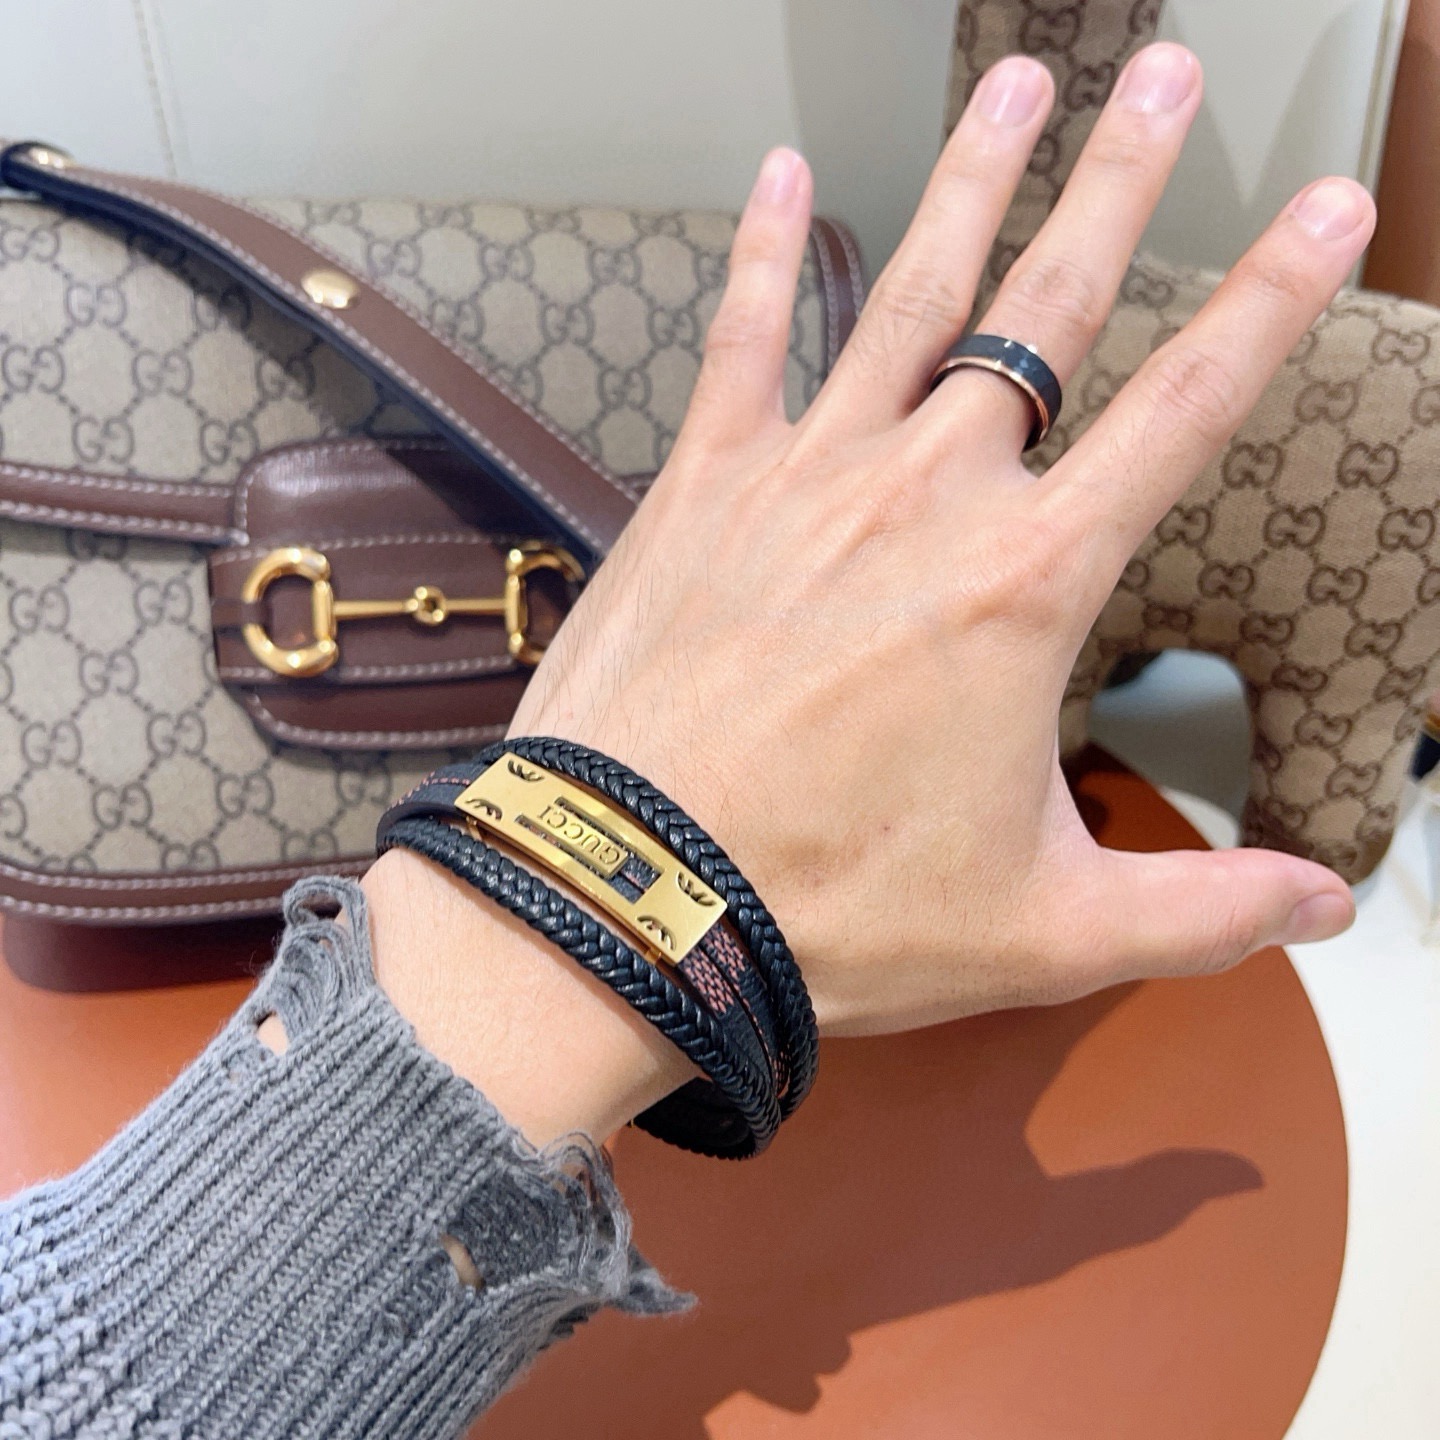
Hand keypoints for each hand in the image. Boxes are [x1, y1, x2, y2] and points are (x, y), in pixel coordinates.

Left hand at [506, 42, 1365, 1037]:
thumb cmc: (827, 909)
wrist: (629, 897)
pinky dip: (762, 253)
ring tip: (1021, 81)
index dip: (1271, 306)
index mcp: (1025, 586)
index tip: (1324, 212)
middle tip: (1164, 74)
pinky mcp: (701, 485)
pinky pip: (742, 339)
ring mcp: (805, 474)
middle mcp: (925, 495)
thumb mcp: (1042, 926)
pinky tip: (780, 175)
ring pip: (910, 291)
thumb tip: (1328, 904)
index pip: (1186, 414)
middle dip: (1119, 183)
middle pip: (1049, 307)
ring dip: (972, 178)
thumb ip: (1201, 906)